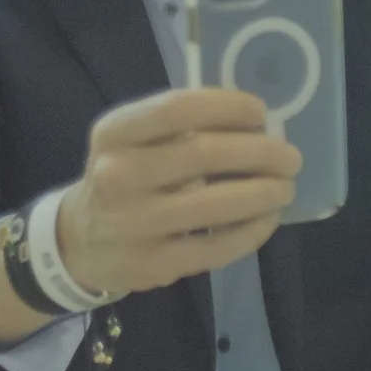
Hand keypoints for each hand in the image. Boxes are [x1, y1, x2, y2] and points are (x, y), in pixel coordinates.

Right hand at [54, 89, 300, 296]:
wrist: (80, 242)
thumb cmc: (122, 177)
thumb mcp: (131, 141)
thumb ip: (180, 127)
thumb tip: (256, 125)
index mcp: (114, 133)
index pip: (177, 109)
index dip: (227, 107)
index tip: (260, 113)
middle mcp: (117, 175)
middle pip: (204, 154)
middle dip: (260, 153)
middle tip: (290, 158)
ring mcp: (133, 223)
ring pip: (216, 206)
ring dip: (263, 194)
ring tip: (285, 188)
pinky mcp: (152, 264)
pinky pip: (216, 248)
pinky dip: (251, 232)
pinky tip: (266, 220)